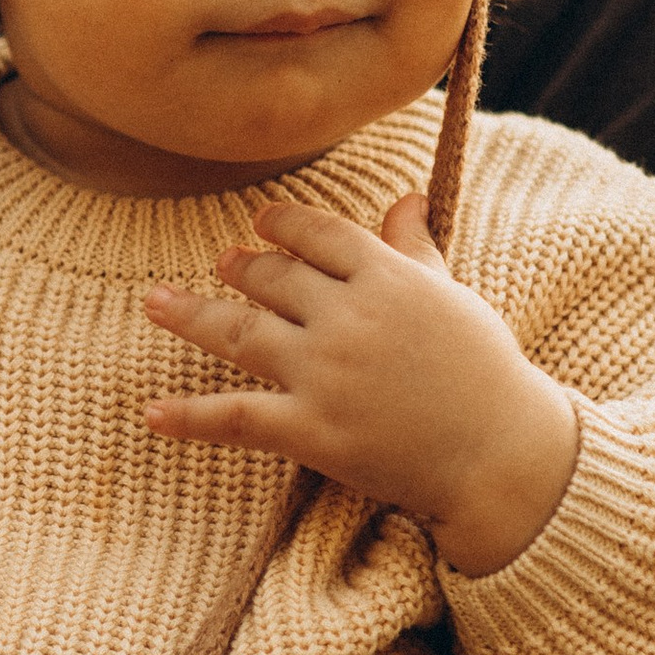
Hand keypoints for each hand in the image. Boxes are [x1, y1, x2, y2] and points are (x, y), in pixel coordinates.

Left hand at [142, 191, 581, 574]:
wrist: (502, 455)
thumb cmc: (484, 374)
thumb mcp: (453, 299)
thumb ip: (415, 249)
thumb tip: (404, 198)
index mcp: (389, 278)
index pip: (319, 234)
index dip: (283, 224)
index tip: (261, 222)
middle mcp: (349, 318)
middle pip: (274, 278)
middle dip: (243, 268)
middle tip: (224, 263)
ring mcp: (325, 373)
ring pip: (240, 332)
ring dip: (190, 315)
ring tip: (155, 302)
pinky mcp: (311, 430)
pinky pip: (236, 417)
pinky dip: (189, 418)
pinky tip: (151, 415)